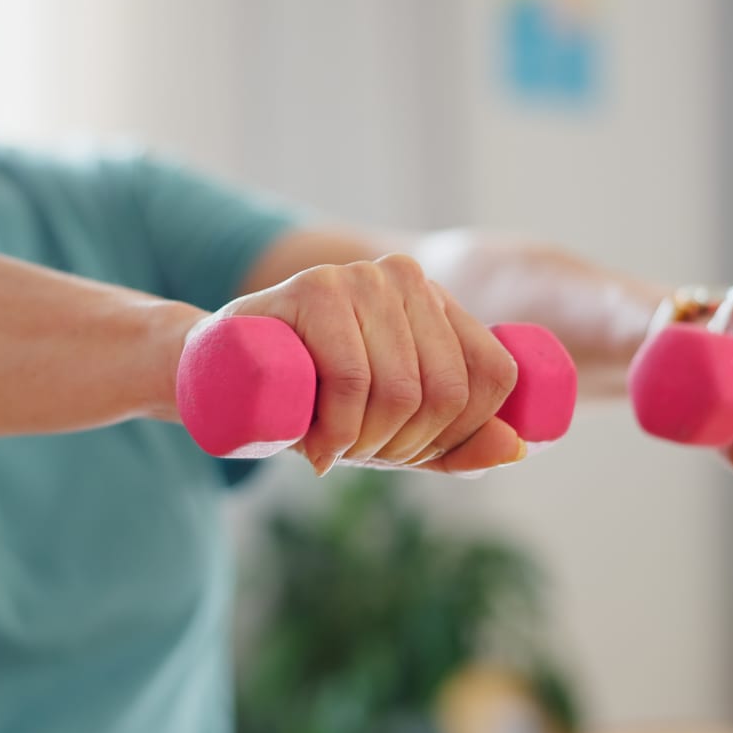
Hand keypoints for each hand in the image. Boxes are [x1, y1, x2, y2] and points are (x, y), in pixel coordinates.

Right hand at [209, 255, 525, 476]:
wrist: (215, 373)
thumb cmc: (307, 402)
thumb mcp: (388, 430)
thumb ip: (455, 443)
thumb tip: (517, 449)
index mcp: (437, 303)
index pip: (493, 376)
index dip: (458, 433)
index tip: (407, 451)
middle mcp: (407, 279)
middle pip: (448, 390)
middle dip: (405, 446)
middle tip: (357, 454)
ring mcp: (360, 278)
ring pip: (402, 389)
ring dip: (365, 443)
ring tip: (330, 447)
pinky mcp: (313, 288)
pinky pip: (353, 377)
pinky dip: (338, 428)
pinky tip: (315, 444)